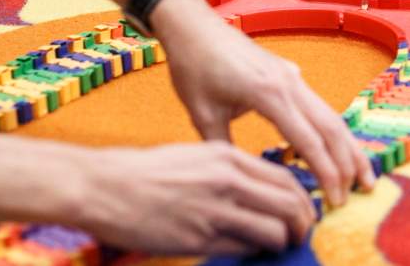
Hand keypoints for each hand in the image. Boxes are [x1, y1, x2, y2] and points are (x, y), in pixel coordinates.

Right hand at [77, 141, 315, 254]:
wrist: (105, 187)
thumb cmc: (148, 172)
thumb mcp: (198, 156)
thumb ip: (231, 171)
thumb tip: (262, 191)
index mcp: (229, 157)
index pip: (286, 179)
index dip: (302, 200)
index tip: (304, 211)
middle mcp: (228, 181)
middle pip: (289, 205)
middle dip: (302, 224)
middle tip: (300, 234)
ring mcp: (215, 211)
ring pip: (274, 231)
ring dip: (282, 242)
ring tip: (278, 247)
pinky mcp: (199, 238)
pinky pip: (243, 248)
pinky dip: (254, 252)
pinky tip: (249, 251)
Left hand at [151, 0, 374, 207]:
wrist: (195, 26)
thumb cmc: (194, 67)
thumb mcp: (202, 114)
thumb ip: (226, 148)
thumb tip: (242, 181)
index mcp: (269, 93)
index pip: (309, 140)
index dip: (326, 173)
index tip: (335, 201)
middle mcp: (289, 83)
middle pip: (332, 127)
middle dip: (348, 163)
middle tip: (359, 194)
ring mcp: (293, 76)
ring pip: (331, 115)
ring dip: (348, 147)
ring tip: (362, 174)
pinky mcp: (290, 75)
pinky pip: (318, 107)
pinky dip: (331, 131)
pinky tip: (334, 150)